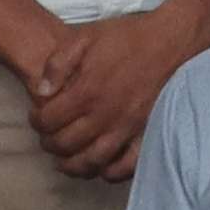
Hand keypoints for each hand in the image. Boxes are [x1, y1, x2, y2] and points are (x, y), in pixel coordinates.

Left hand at [29, 12, 193, 177]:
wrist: (173, 40)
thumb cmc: (128, 37)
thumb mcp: (85, 37)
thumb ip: (57, 63)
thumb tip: (41, 92)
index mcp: (87, 91)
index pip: (49, 120)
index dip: (36, 121)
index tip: (37, 117)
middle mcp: (105, 115)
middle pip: (65, 144)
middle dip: (49, 143)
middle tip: (49, 136)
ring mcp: (127, 129)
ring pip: (91, 161)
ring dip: (72, 165)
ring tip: (65, 159)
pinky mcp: (147, 134)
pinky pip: (126, 166)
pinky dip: (109, 172)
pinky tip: (101, 165)